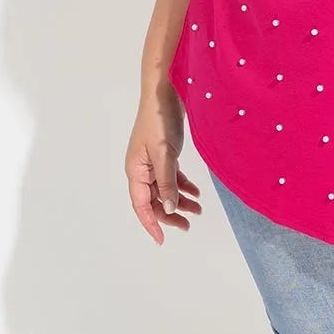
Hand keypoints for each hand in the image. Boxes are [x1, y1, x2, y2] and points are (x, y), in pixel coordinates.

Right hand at [125, 82, 202, 243]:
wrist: (164, 92)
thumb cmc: (159, 120)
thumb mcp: (164, 154)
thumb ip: (167, 182)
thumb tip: (170, 209)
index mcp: (135, 170)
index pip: (141, 205)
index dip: (151, 223)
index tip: (162, 240)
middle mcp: (141, 169)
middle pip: (154, 200)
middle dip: (170, 215)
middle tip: (188, 226)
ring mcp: (152, 161)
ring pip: (165, 189)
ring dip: (180, 201)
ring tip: (198, 211)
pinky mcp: (164, 153)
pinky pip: (171, 176)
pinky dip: (183, 185)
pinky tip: (196, 192)